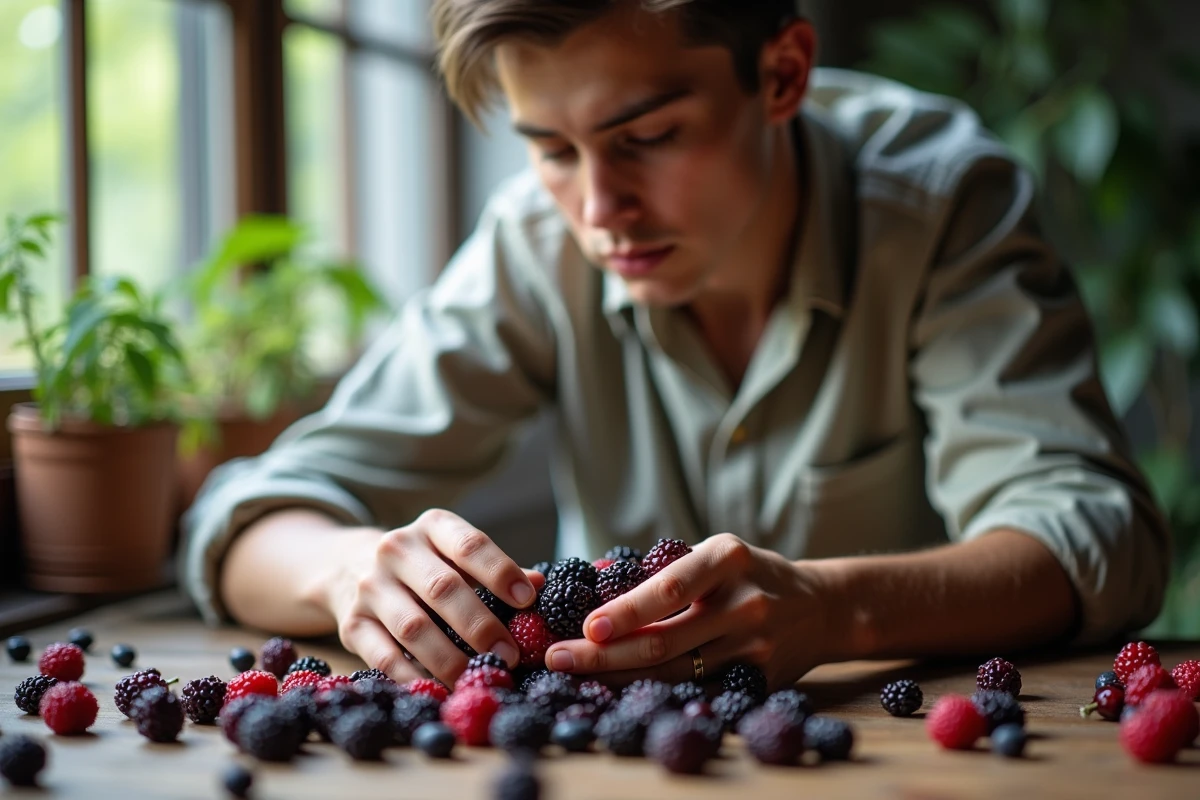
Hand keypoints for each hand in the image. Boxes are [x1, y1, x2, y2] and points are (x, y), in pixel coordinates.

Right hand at [329, 509, 540, 684]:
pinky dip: (414, 676)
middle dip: (480, 626)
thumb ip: (496, 570)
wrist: (349, 565)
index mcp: (432, 526)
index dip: (499, 572)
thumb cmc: (425, 565)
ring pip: (414, 627)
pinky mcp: (351, 624)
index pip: (469, 544)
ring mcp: (369, 586)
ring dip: (451, 659)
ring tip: (479, 677)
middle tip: (509, 655)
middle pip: (442, 589)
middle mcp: (396, 549)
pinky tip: (440, 689)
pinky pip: (384, 656)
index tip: (527, 600)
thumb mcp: (457, 555)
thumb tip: (539, 585)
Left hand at [543, 533, 832, 688]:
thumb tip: (593, 575)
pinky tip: (621, 692)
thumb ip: (661, 567)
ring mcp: (755, 647)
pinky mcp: (759, 681)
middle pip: (665, 641)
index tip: (587, 626)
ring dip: (620, 678)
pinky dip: (657, 694)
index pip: (670, 589)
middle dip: (605, 654)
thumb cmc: (749, 574)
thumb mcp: (713, 552)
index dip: (626, 611)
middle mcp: (745, 603)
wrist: (821, 607)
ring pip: (676, 673)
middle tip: (558, 657)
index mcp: (729, 558)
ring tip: (576, 674)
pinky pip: (697, 693)